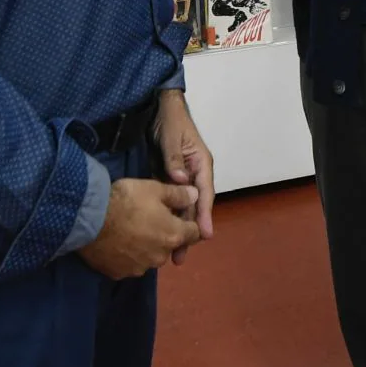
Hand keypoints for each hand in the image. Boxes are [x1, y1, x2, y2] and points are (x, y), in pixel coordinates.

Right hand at [77, 178, 202, 280]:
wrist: (89, 219)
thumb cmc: (125, 200)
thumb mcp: (154, 189)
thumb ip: (178, 195)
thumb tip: (196, 196)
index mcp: (173, 236)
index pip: (194, 234)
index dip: (188, 224)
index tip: (178, 216)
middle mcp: (160, 257)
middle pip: (170, 246)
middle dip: (165, 235)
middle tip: (149, 220)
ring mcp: (140, 268)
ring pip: (150, 257)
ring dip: (146, 247)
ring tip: (131, 231)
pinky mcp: (120, 274)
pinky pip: (130, 264)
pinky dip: (127, 256)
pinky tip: (117, 243)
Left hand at [154, 90, 215, 265]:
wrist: (161, 110)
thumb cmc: (171, 121)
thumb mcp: (172, 137)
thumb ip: (175, 158)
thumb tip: (178, 180)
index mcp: (201, 165)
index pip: (204, 194)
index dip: (204, 215)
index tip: (204, 235)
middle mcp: (194, 175)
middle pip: (194, 208)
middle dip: (190, 232)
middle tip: (181, 257)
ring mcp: (183, 179)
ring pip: (183, 209)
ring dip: (179, 230)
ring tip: (173, 255)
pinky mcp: (170, 180)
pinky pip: (171, 203)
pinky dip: (169, 218)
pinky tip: (163, 234)